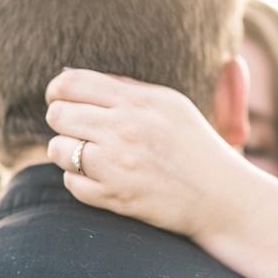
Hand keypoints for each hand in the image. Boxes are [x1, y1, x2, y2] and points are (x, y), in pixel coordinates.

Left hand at [45, 68, 252, 241]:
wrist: (221, 196)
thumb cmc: (194, 146)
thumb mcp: (169, 104)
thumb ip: (124, 89)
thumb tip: (73, 81)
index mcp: (139, 101)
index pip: (72, 84)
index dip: (56, 91)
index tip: (58, 99)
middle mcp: (124, 130)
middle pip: (58, 115)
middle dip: (60, 121)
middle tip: (74, 129)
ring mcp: (117, 165)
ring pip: (57, 150)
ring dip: (65, 152)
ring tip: (85, 155)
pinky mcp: (113, 196)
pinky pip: (69, 182)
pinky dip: (78, 180)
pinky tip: (97, 177)